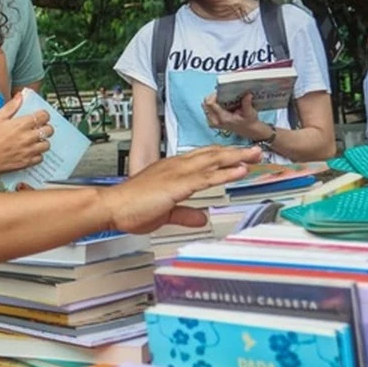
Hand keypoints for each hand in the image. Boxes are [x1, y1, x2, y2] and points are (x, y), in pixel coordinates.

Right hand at [0, 91, 52, 177]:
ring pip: (47, 145)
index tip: (40, 116)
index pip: (44, 116)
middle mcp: (28, 137)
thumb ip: (11, 106)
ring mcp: (29, 151)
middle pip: (49, 130)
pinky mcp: (27, 162)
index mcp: (22, 124)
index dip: (43, 115)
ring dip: (42, 141)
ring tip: (35, 140)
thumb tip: (20, 96)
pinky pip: (40, 158)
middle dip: (46, 127)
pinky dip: (37, 154)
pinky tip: (30, 151)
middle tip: (39, 128)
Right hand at [103, 145, 262, 233]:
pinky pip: (207, 177)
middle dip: (234, 152)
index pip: (201, 159)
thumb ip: (185, 214)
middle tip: (255, 149)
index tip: (238, 156)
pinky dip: (225, 172)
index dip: (221, 156)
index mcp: (171, 170)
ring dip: (235, 157)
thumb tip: (202, 217)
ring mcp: (177, 174)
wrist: (112, 207)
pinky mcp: (177, 185)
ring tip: (254, 154)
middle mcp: (175, 167)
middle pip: (211, 155)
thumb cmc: (130, 208)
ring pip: (212, 161)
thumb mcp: (165, 213)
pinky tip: (239, 170)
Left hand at [202, 92, 269, 140]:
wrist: (249, 130)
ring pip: (205, 106)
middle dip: (212, 97)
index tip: (221, 92)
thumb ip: (247, 103)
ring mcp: (212, 122)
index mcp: (223, 118)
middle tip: (221, 94)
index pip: (211, 104)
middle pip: (205, 104)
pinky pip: (207, 110)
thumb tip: (247, 93)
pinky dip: (212, 105)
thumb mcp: (250, 112)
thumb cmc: (249, 122)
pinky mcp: (212, 122)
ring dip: (212, 100)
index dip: (214, 95)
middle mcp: (215, 121)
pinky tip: (220, 104)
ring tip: (222, 98)